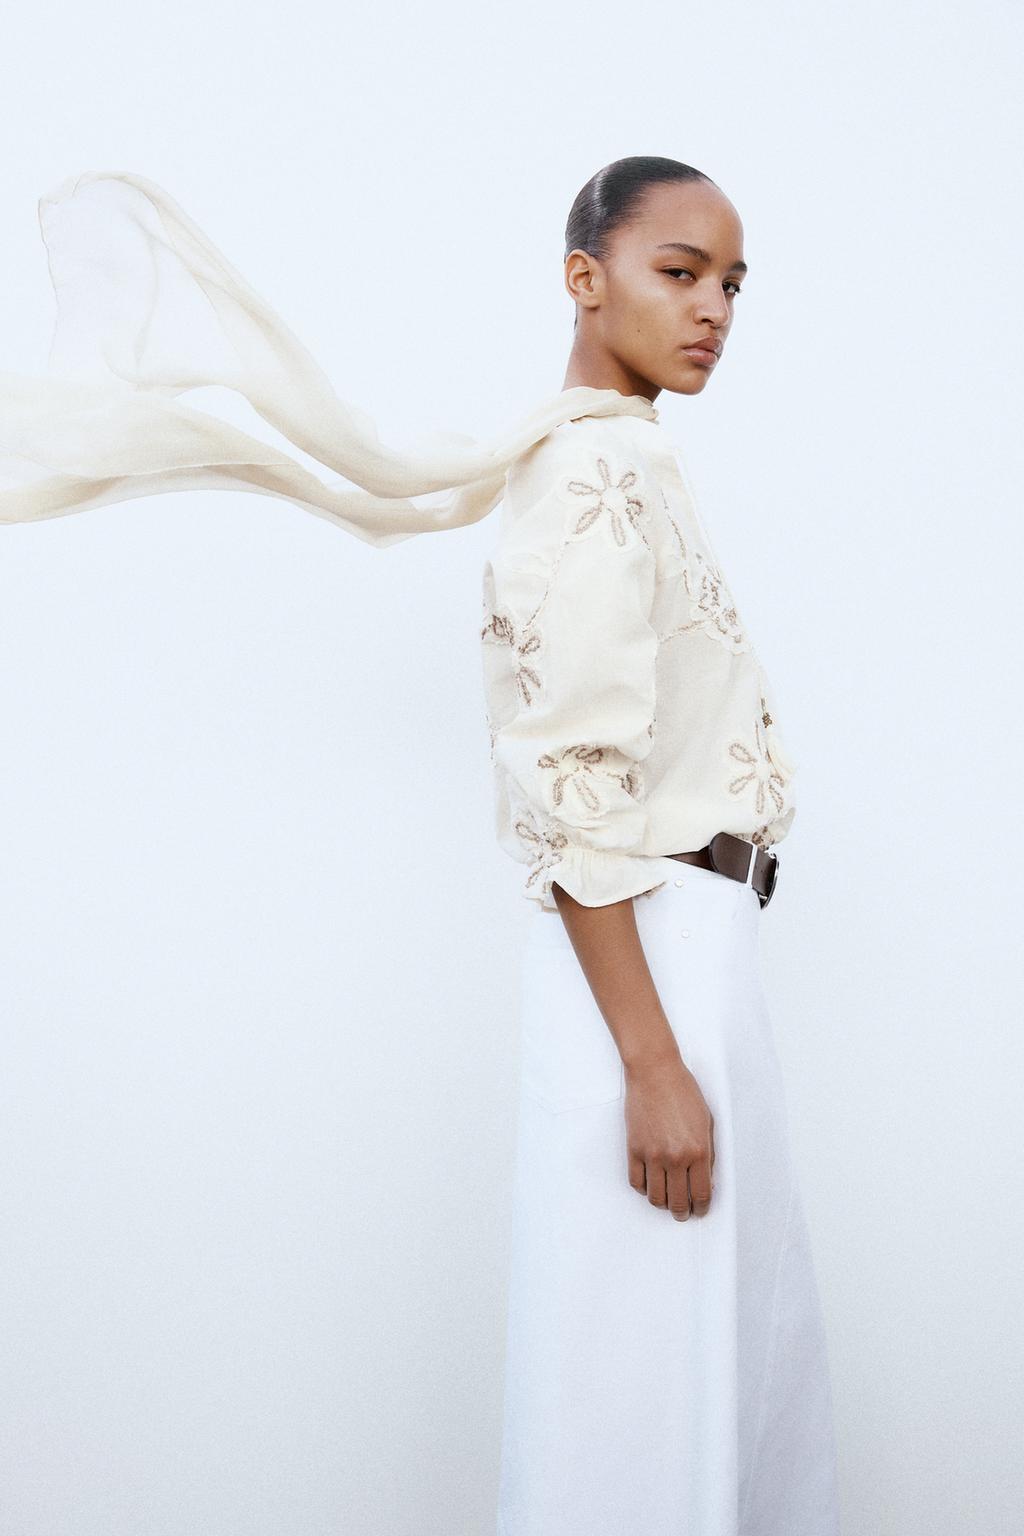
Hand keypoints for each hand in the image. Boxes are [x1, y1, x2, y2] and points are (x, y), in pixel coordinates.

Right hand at [624, 1045, 715, 1219]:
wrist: (655, 1073)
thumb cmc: (683, 1092)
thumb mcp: (706, 1122)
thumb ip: (708, 1153)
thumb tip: (705, 1179)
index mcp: (699, 1151)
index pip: (702, 1194)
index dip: (702, 1208)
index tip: (700, 1211)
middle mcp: (676, 1157)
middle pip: (678, 1202)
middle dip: (682, 1212)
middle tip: (683, 1213)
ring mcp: (652, 1155)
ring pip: (656, 1198)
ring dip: (662, 1204)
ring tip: (666, 1201)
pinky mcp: (634, 1149)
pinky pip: (636, 1182)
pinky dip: (643, 1189)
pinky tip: (650, 1184)